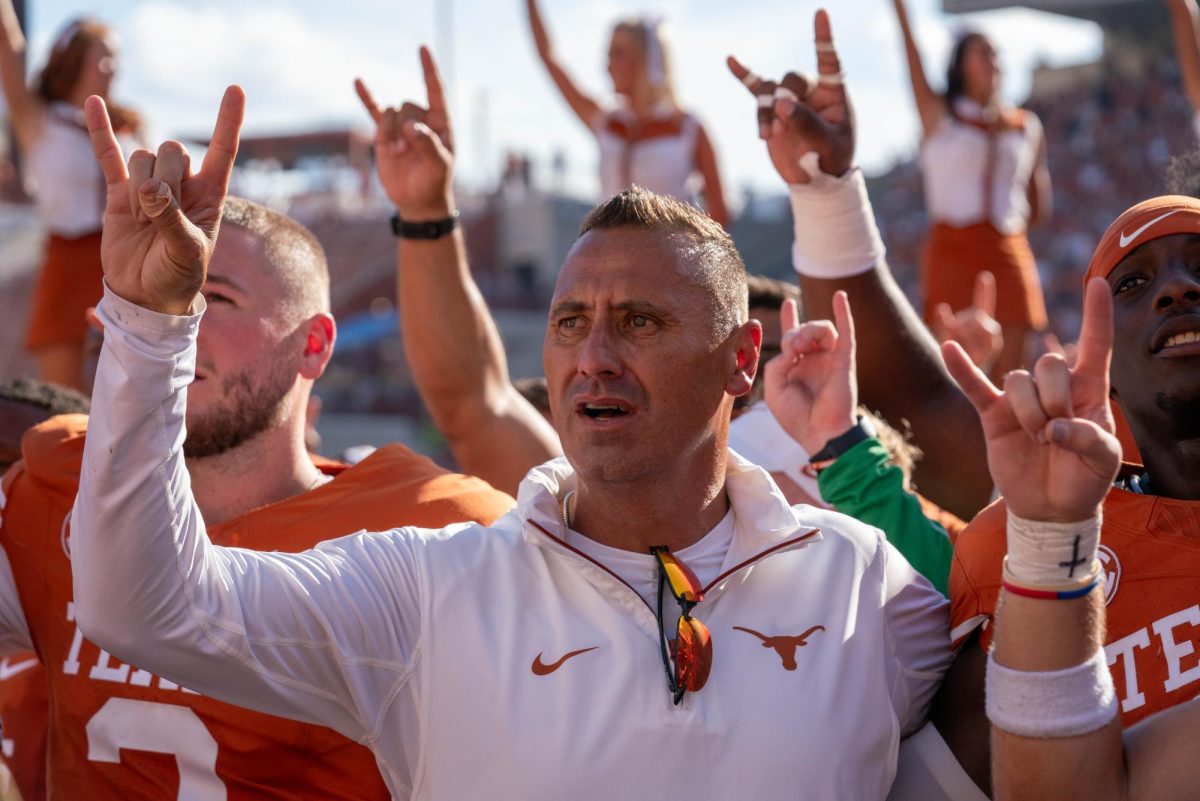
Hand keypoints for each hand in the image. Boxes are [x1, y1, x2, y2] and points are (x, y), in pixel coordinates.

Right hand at [85, 87, 244, 314]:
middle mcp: (181, 184)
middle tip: (160, 218)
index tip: (235, 89)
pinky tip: (92, 103)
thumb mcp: (187, 253)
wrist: (147, 295)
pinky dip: (101, 130)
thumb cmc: (178, 276)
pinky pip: (109, 156)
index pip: (222, 150)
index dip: (227, 121)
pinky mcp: (119, 192)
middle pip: (172, 151)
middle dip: (164, 180)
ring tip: (142, 225)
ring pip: (142, 158)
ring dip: (138, 192)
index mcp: (209, 195)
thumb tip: (150, 189)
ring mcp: (149, 185)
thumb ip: (172, 221)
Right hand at [355, 46, 454, 219]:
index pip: (436, 91)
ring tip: (398, 153)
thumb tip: (410, 126)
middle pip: (408, 104)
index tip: (422, 48)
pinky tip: (358, 81)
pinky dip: (367, 97)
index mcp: (441, 122)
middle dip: (405, 126)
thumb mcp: (438, 166)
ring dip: (391, 133)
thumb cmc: (434, 181)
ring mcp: (402, 125)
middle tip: (408, 150)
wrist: (416, 199)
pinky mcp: (385, 134)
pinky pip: (375, 111)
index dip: (429, 70)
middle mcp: (421, 119)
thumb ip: (428, 144)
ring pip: (391, 112)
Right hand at [726, 9, 853, 183]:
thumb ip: (808, 124)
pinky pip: (756, 89)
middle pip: (792, 79)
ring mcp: (789, 99)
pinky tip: (731, 60)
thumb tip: (781, 104)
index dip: (824, 38)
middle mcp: (811, 92)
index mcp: (833, 94)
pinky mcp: (771, 110)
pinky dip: (745, 76)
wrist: (815, 178)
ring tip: (768, 136)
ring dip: (765, 113)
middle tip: (780, 127)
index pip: (829, 61)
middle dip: (783, 100)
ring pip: (770, 92)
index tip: (821, 13)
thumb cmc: (831, 159)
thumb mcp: (828, 145)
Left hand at [765, 291, 857, 455]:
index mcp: (797, 368)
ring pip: (823, 329)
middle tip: (792, 350)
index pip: (794, 337)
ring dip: (809, 330)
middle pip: (804, 331)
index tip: (788, 303)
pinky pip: (847, 332)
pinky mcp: (845, 361)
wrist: (821, 433)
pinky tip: (840, 296)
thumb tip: (791, 348)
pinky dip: (843, 313)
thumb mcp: (774, 389)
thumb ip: (776, 363)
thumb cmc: (796, 417)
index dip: (790, 319)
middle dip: (794, 332)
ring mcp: (831, 360)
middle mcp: (815, 361)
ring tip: (801, 345)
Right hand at [942, 279, 1119, 521]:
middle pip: (1049, 364)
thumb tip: (1055, 429)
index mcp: (1089, 390)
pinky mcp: (993, 414)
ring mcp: (1020, 399)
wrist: (1050, 507)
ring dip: (1029, 413)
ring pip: (1018, 381)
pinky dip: (961, 368)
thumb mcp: (1104, 462)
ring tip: (1038, 441)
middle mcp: (1054, 387)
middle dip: (1054, 399)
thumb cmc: (1085, 479)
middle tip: (1057, 433)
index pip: (1095, 345)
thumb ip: (1089, 439)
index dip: (1097, 315)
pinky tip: (948, 348)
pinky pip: (974, 385)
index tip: (1097, 282)